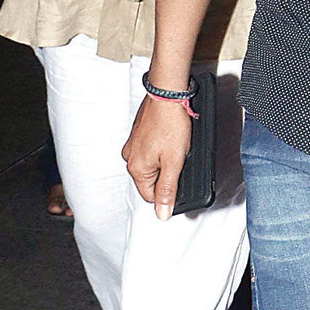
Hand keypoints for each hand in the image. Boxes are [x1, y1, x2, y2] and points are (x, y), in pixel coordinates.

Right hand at [122, 94, 191, 219]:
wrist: (167, 95)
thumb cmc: (171, 125)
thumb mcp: (174, 163)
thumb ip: (168, 190)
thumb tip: (162, 214)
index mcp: (137, 169)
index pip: (151, 197)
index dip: (169, 192)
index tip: (179, 178)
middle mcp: (130, 158)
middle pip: (151, 180)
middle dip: (167, 173)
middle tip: (179, 157)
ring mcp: (133, 145)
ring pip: (152, 164)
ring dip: (165, 160)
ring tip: (175, 144)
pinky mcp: (138, 134)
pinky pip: (150, 150)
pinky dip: (161, 147)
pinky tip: (170, 137)